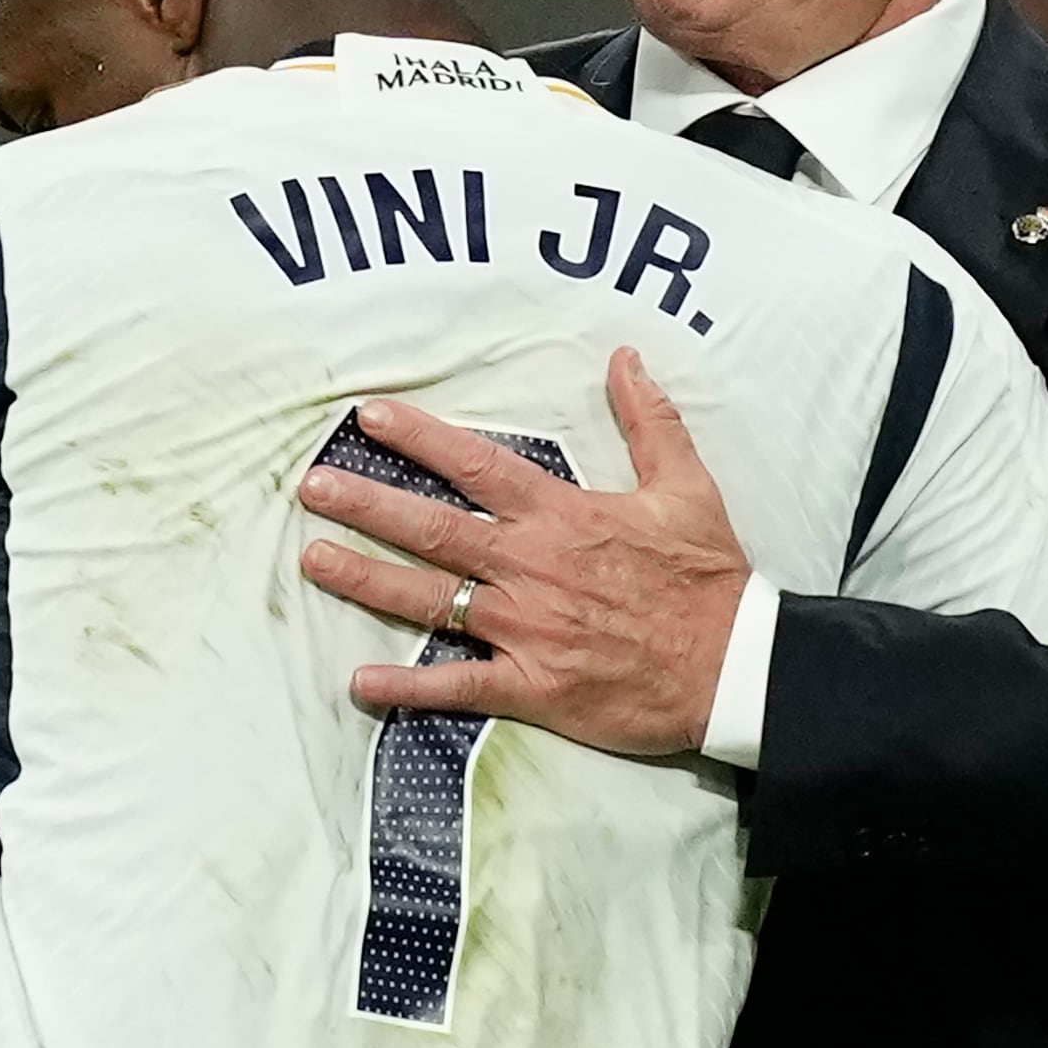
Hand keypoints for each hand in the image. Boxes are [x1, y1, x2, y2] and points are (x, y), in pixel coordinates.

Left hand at [296, 348, 750, 756]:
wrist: (733, 667)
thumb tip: (625, 358)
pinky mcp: (533, 686)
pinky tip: (361, 683)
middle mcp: (533, 567)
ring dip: (367, 580)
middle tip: (313, 487)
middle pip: (433, 528)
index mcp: (564, 516)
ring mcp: (527, 629)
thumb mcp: (687, 486)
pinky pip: (459, 687)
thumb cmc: (709, 579)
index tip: (371, 417)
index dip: (420, 439)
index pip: (477, 466)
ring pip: (431, 600)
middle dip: (368, 504)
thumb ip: (649, 420)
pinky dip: (408, 689)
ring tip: (314, 560)